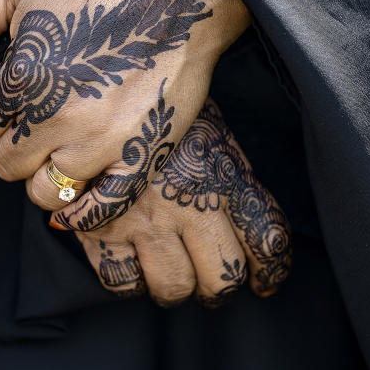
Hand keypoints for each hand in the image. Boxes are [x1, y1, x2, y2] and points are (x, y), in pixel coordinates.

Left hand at [0, 0, 249, 230]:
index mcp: (24, 77)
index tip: (13, 102)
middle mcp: (56, 117)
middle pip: (7, 166)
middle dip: (13, 148)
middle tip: (35, 127)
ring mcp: (99, 143)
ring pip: (45, 194)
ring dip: (45, 178)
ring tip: (59, 153)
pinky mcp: (139, 156)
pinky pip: (99, 210)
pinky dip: (82, 215)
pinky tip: (77, 198)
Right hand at [58, 97, 292, 305]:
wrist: (97, 80)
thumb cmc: (159, 105)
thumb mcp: (209, 130)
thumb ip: (232, 176)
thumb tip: (255, 230)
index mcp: (223, 173)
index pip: (266, 238)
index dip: (272, 271)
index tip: (265, 282)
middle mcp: (189, 201)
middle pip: (222, 276)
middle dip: (221, 289)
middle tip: (214, 285)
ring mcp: (143, 217)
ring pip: (173, 287)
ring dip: (177, 290)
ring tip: (175, 280)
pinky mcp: (98, 226)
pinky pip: (122, 280)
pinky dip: (131, 283)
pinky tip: (135, 268)